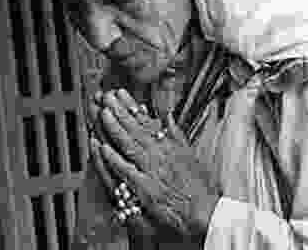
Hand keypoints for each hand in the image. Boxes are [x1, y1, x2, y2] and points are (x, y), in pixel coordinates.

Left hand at [89, 89, 221, 239]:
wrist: (205, 212)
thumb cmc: (199, 187)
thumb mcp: (190, 155)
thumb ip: (177, 135)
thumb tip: (167, 117)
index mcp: (170, 145)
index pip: (146, 122)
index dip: (131, 107)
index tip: (120, 95)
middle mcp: (161, 155)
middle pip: (136, 129)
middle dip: (119, 112)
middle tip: (106, 97)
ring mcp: (152, 171)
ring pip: (129, 145)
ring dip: (115, 129)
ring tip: (103, 114)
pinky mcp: (146, 189)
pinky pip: (126, 171)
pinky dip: (114, 159)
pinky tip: (102, 149)